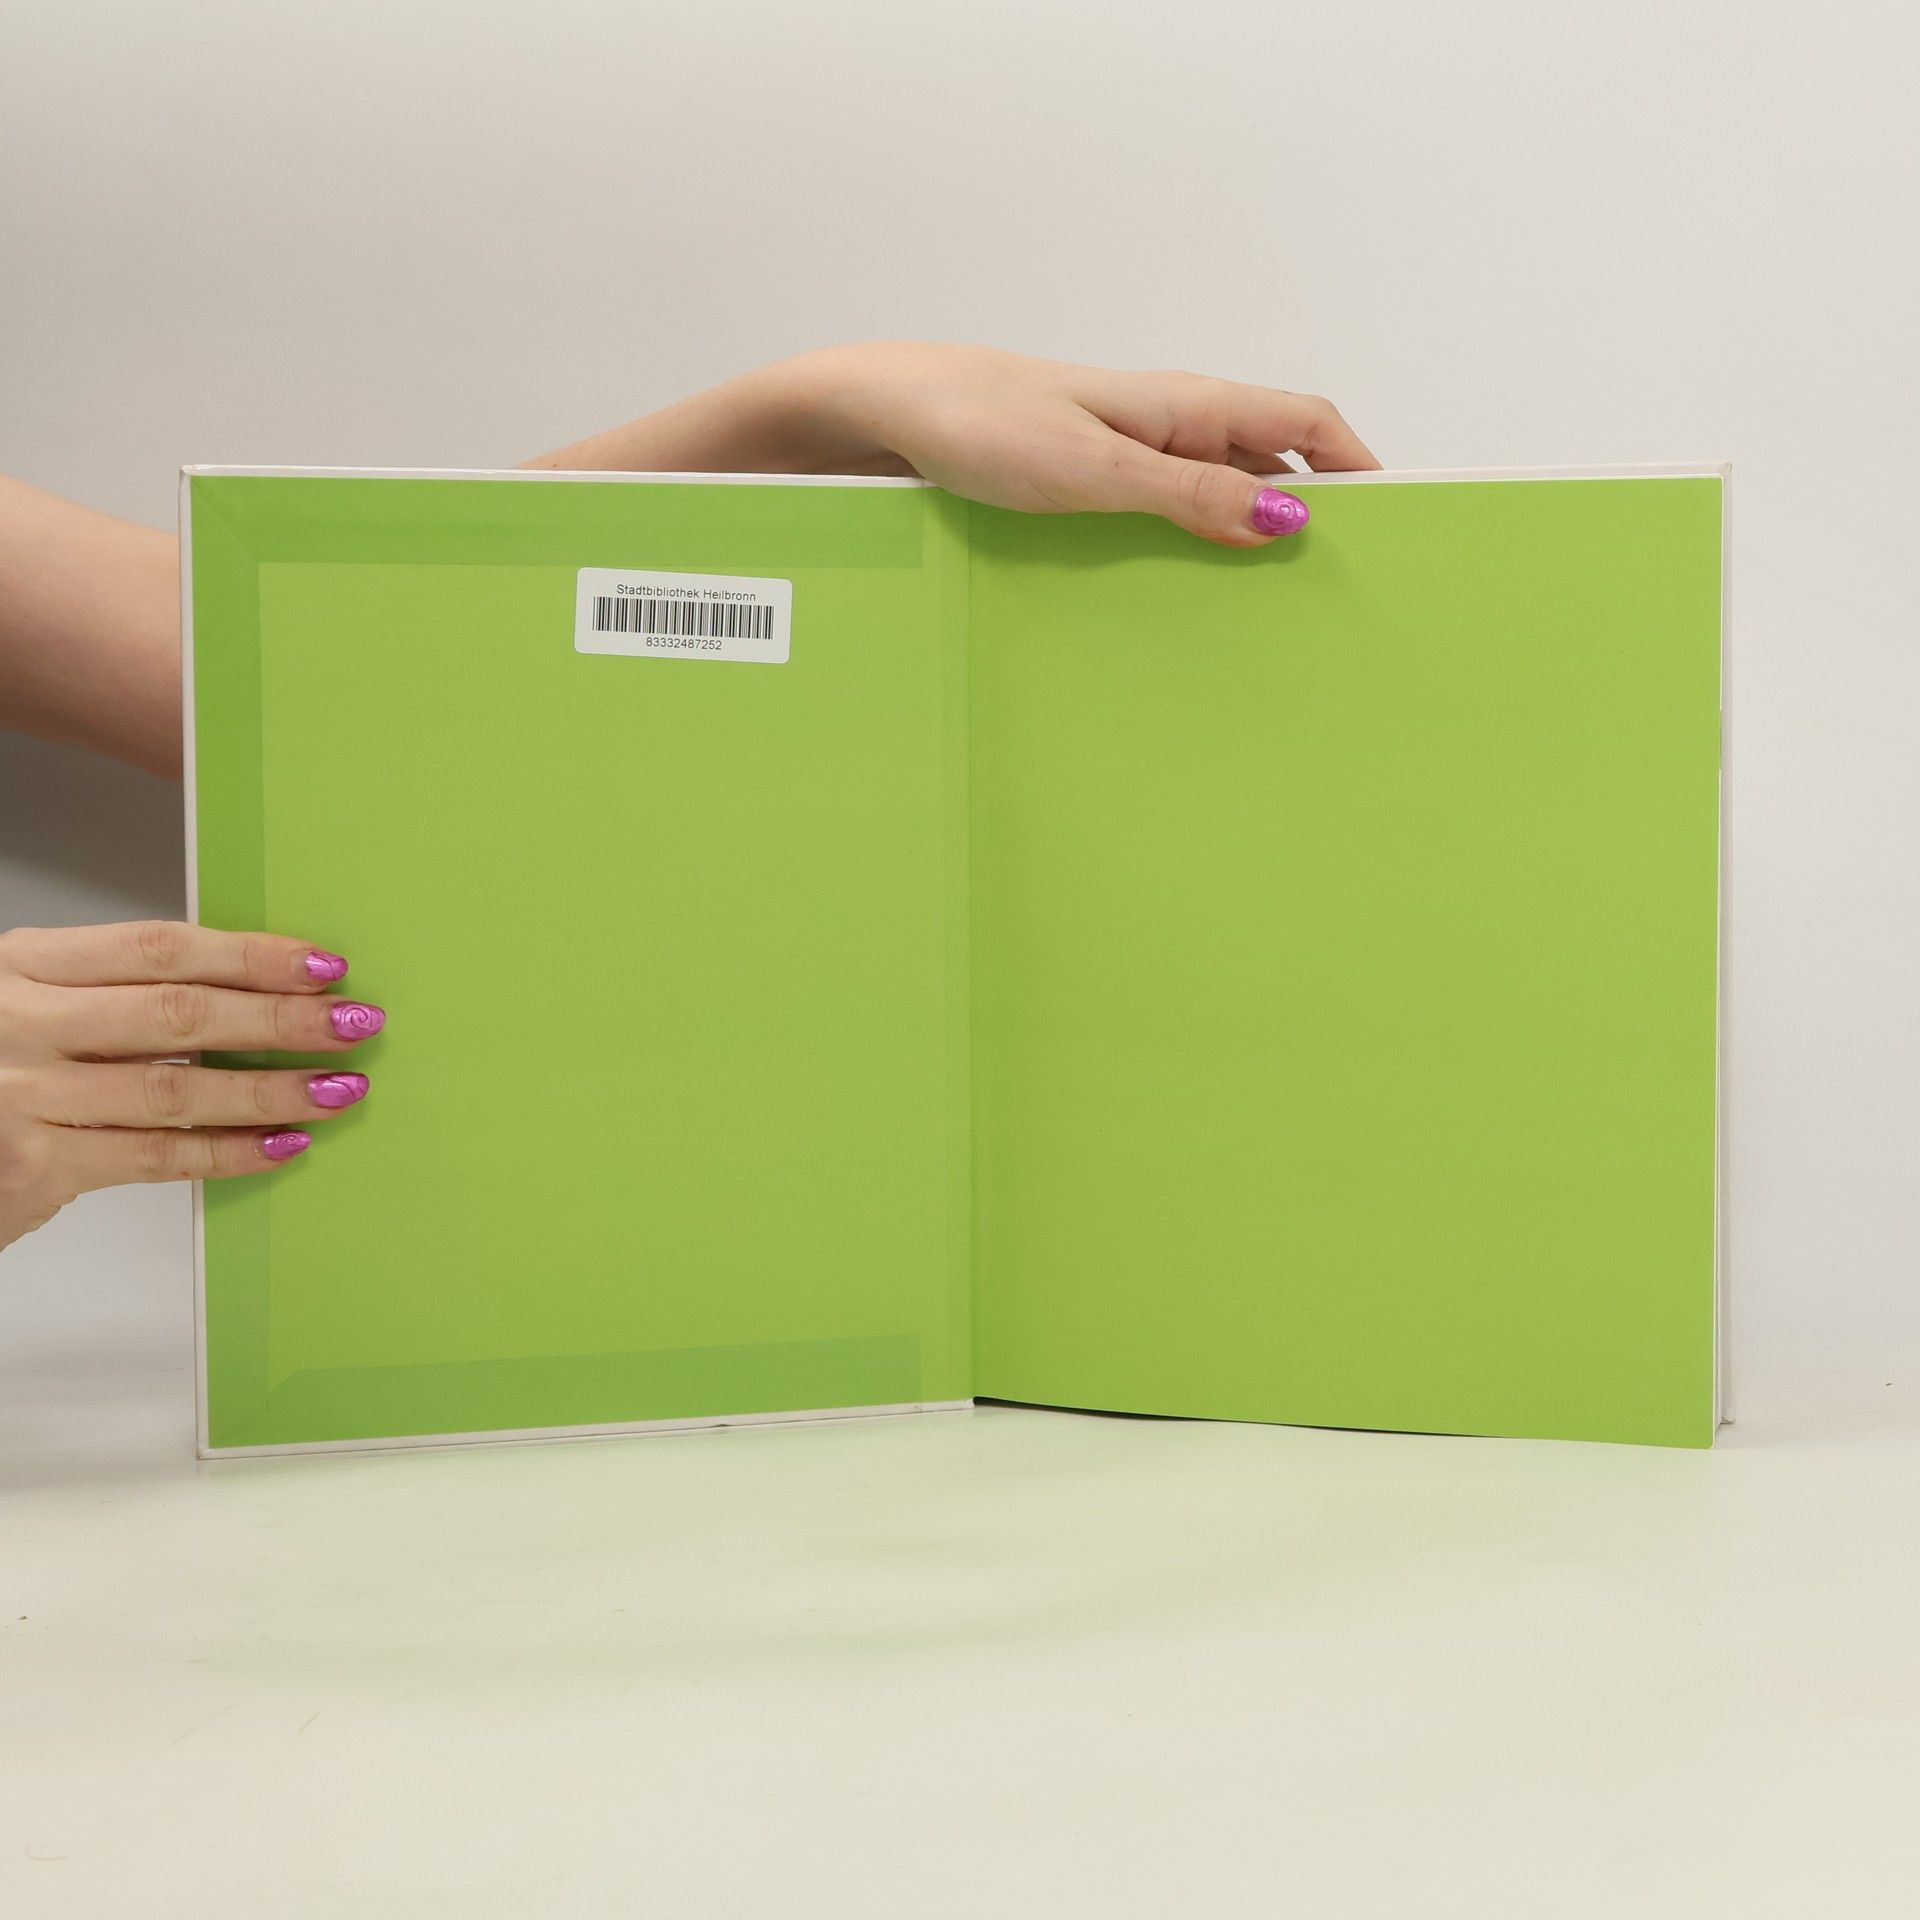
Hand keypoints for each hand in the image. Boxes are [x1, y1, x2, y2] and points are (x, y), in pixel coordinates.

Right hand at [0, 921, 384, 1253]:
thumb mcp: (26, 1005)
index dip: (249, 955)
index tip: (323, 963)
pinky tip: (284, 1144)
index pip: (159, 949)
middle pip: (179, 1015)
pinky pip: (155, 1157)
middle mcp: (19, 1023)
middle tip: (357, 1023)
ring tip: (339, 1087)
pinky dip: (229, 1153)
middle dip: (281, 1020)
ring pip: (178, 1091)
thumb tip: (241, 994)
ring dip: (272, 1091)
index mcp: (23, 965)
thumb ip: (108, 998)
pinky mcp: (33, 1168)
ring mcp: (23, 1097)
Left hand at [530, 342, 1379, 547]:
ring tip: (1269, 619)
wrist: (881, 415)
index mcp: (1186, 406)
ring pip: (1216, 496)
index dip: (1362, 473)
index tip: (1398, 533)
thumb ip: (1189, 494)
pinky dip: (1189, 553)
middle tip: (1336, 597)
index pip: (1308, 425)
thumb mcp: (1094, 472)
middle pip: (1271, 466)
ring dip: (1247, 544)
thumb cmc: (979, 425)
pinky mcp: (1085, 485)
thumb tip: (1287, 519)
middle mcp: (1167, 424)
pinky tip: (1180, 605)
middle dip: (1312, 522)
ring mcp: (1127, 455)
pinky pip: (1162, 518)